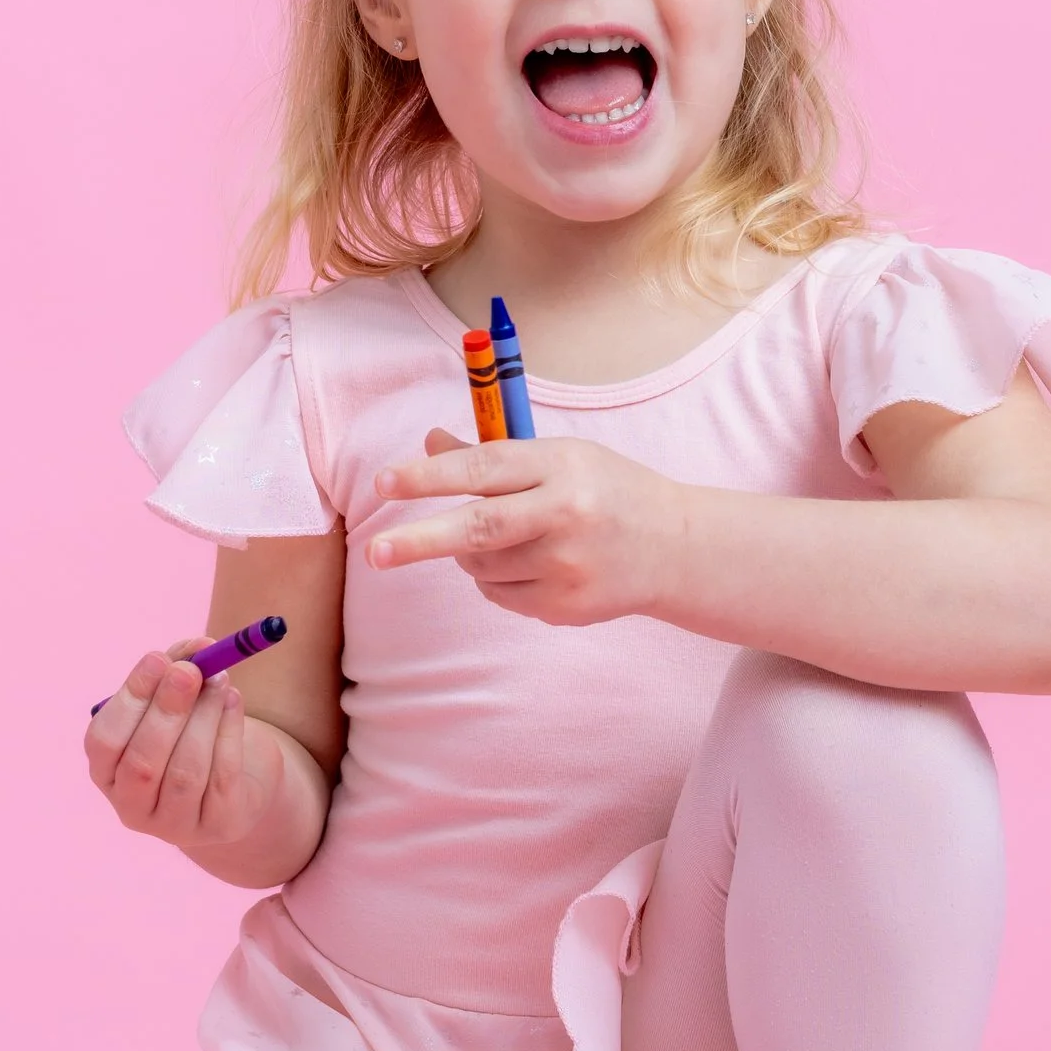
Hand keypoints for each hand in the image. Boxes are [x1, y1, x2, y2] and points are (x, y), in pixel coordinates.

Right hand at [83, 645, 286, 856]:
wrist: (240, 778)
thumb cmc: (193, 730)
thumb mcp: (179, 698)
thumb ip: (180, 665)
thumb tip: (199, 645)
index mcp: (107, 773)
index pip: (105, 741)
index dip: (130, 700)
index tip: (157, 659)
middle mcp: (132, 807)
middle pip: (142, 763)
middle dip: (166, 711)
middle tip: (190, 671)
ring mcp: (174, 825)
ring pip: (185, 772)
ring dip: (203, 718)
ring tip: (220, 680)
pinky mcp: (218, 827)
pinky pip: (222, 778)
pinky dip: (229, 733)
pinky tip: (232, 701)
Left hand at [363, 430, 687, 626]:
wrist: (673, 547)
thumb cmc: (605, 490)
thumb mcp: (557, 458)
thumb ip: (492, 455)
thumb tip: (428, 445)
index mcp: (560, 466)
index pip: (483, 469)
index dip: (428, 477)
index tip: (384, 485)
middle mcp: (565, 514)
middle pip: (478, 529)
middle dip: (419, 541)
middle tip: (376, 553)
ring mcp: (567, 565)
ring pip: (481, 567)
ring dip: (469, 555)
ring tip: (507, 538)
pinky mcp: (566, 605)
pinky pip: (500, 595)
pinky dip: (497, 580)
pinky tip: (534, 565)